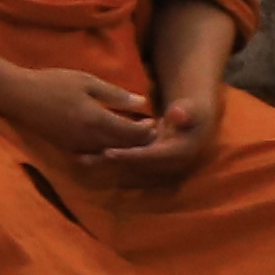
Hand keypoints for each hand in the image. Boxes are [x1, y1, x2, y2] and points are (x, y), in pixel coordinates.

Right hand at [0, 59, 153, 161]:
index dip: (147, 129)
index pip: (132, 133)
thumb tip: (143, 103)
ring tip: (133, 138)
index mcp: (97, 120)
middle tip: (150, 132)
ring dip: (125, 148)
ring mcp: (77, 145)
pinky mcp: (67, 148)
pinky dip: (107, 152)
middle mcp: (89, 138)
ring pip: (111, 153)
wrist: (18, 96)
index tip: (154, 121)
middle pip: (124, 146)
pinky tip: (109, 143)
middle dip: (140, 141)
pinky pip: (94, 155)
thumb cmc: (53, 83)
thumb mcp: (87, 81)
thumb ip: (115, 95)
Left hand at [92, 76, 217, 183]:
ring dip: (107, 163)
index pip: (152, 157)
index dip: (131, 156)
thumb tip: (177, 115)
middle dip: (113, 162)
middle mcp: (169, 163)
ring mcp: (159, 163)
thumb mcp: (191, 108)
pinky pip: (128, 160)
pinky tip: (85, 154)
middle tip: (86, 158)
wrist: (195, 118)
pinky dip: (109, 158)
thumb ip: (186, 111)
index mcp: (180, 152)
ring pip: (129, 165)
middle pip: (137, 165)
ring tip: (80, 158)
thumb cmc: (191, 110)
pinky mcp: (149, 159)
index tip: (109, 153)